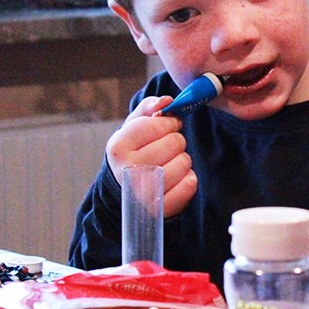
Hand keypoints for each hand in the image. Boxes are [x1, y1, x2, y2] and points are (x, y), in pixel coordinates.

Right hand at [106, 96, 197, 216]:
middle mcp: (128, 170)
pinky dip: (187, 179)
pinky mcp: (160, 208)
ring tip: (167, 164)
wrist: (124, 192)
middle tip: (165, 149)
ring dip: (182, 161)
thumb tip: (167, 101)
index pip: (158, 124)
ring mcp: (144, 192)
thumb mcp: (133, 128)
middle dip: (175, 142)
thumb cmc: (133, 153)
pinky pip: (190, 183)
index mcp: (118, 146)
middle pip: (175, 143)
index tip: (167, 126)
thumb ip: (149, 109)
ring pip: (185, 162)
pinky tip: (173, 180)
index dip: (169, 122)